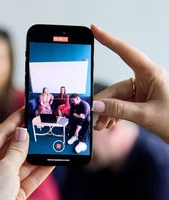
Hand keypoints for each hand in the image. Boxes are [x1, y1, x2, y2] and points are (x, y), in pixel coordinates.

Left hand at [0, 107, 53, 199]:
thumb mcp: (4, 168)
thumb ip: (16, 150)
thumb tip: (23, 132)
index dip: (13, 122)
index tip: (24, 110)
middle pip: (12, 147)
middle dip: (27, 138)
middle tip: (40, 125)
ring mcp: (4, 179)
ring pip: (23, 162)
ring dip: (36, 155)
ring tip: (49, 142)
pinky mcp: (16, 190)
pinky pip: (30, 176)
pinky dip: (40, 170)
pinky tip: (52, 161)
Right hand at [91, 24, 168, 143]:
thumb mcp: (146, 114)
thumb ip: (119, 110)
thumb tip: (98, 105)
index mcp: (151, 74)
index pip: (126, 53)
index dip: (109, 41)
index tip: (95, 30)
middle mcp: (145, 81)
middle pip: (116, 87)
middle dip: (104, 104)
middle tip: (93, 114)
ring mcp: (142, 92)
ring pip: (116, 99)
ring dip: (107, 112)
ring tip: (100, 125)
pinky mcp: (139, 103)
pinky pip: (121, 106)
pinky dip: (113, 115)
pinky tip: (107, 124)